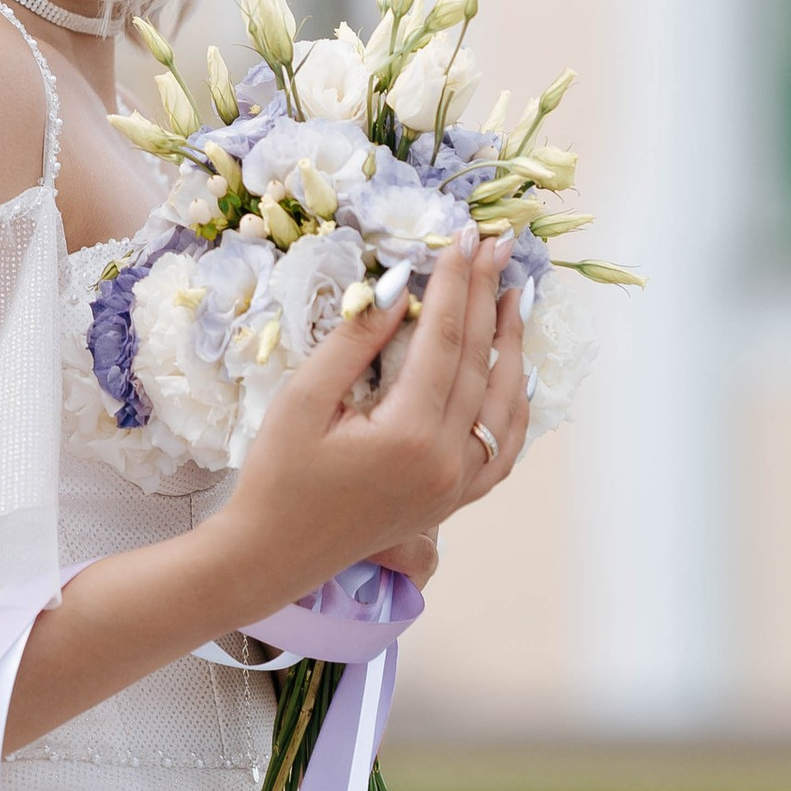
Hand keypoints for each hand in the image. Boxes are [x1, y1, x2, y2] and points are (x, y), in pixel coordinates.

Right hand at [210, 231, 529, 626]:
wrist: (274, 554)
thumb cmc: (278, 475)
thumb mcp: (303, 398)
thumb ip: (355, 342)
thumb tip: (398, 287)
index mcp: (409, 435)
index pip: (444, 340)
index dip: (456, 283)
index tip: (466, 236)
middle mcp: (446, 462)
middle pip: (479, 363)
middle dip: (488, 297)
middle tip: (499, 245)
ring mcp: (457, 486)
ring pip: (504, 405)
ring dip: (512, 346)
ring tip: (514, 294)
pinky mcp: (454, 500)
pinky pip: (502, 449)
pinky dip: (516, 407)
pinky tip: (516, 373)